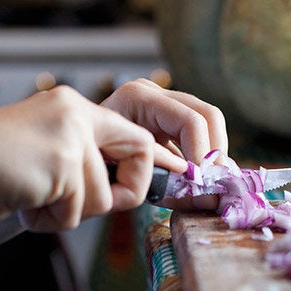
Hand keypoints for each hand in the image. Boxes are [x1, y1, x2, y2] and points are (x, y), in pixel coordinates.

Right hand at [0, 85, 170, 231]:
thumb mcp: (40, 153)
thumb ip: (78, 162)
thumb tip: (119, 191)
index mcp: (68, 107)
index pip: (130, 132)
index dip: (148, 163)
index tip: (163, 179)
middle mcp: (74, 112)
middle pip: (139, 151)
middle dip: (127, 190)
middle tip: (82, 205)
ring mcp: (71, 136)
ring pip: (102, 199)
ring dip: (66, 213)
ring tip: (30, 198)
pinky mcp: (64, 163)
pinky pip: (77, 213)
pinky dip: (48, 220)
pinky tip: (22, 202)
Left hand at [101, 79, 227, 209]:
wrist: (75, 155)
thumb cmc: (94, 165)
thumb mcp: (126, 173)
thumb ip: (165, 183)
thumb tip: (206, 198)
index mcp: (137, 99)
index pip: (189, 121)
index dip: (202, 154)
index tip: (202, 183)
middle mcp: (152, 93)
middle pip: (208, 115)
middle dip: (215, 152)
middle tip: (213, 183)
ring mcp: (161, 99)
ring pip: (210, 121)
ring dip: (213, 154)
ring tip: (208, 181)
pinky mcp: (168, 114)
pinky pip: (200, 130)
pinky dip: (204, 154)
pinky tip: (200, 175)